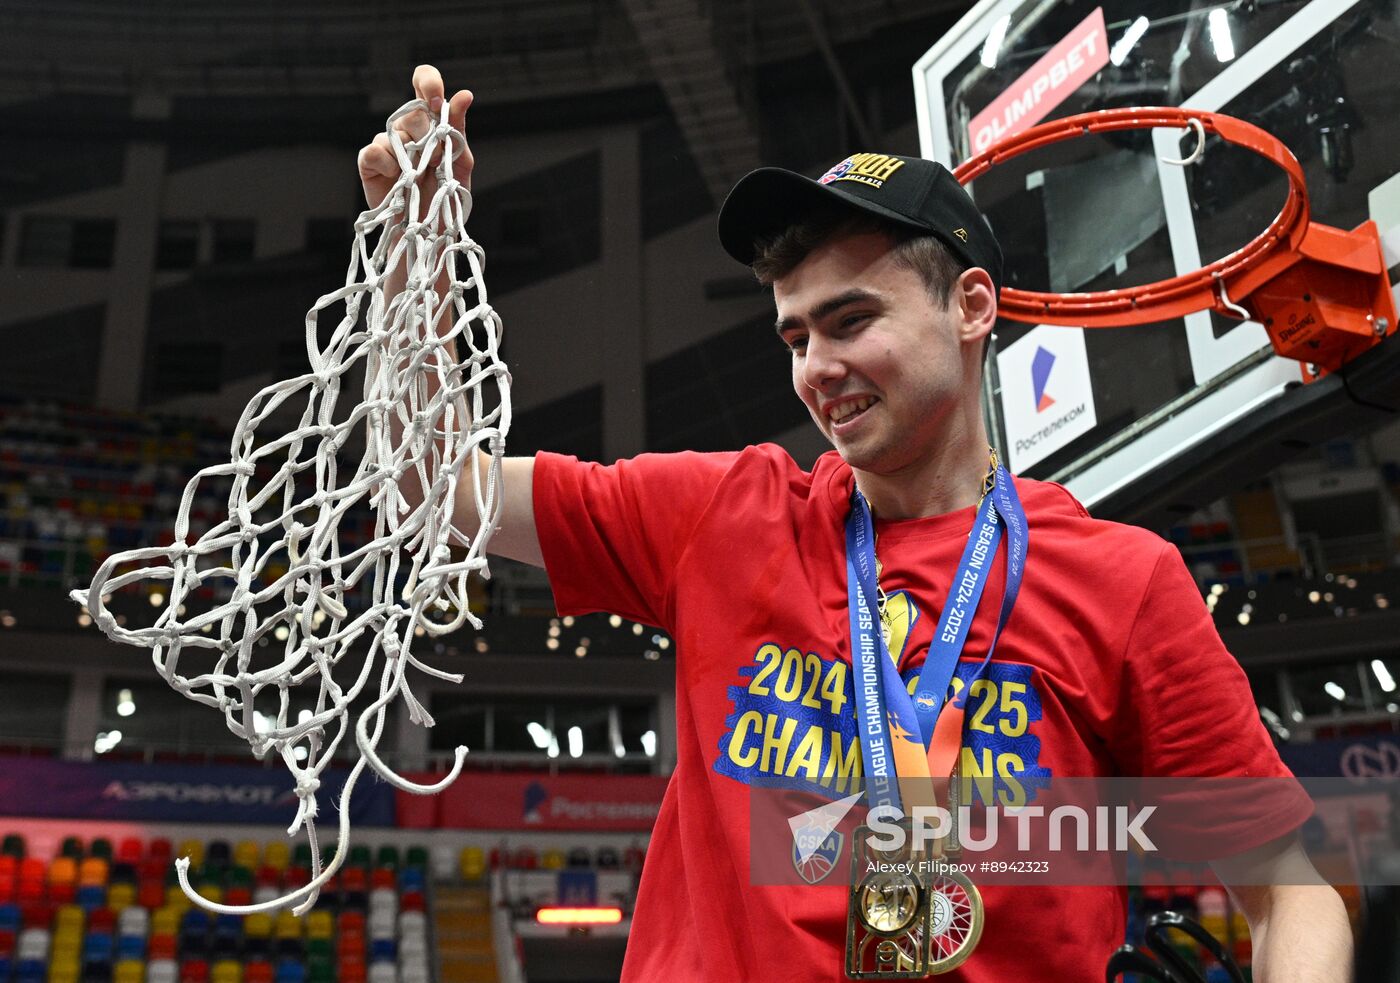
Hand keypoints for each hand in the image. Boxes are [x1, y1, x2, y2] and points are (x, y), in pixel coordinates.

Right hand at [357, 64, 473, 210]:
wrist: (430, 233)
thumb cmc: (445, 197)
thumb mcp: (460, 163)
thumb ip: (458, 129)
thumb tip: (464, 94)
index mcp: (431, 123)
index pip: (424, 84)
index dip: (428, 82)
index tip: (435, 100)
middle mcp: (407, 129)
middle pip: (412, 112)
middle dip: (428, 136)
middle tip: (435, 161)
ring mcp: (387, 144)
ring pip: (393, 132)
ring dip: (410, 156)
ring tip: (417, 177)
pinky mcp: (369, 162)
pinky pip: (374, 151)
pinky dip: (387, 164)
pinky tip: (396, 179)